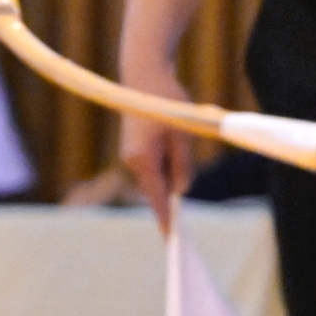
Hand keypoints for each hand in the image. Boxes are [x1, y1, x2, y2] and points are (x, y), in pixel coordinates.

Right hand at [118, 68, 193, 233]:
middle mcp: (131, 161)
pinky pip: (153, 165)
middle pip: (157, 189)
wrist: (143, 74)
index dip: (166, 220)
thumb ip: (183, 166)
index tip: (171, 241)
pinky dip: (164, 163)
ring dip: (171, 171)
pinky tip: (172, 138)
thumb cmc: (166, 102)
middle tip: (185, 163)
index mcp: (143, 160)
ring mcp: (130, 154)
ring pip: (156, 176)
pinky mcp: (133, 147)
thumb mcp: (182, 135)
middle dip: (174, 188)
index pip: (157, 199)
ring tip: (178, 138)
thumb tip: (181, 189)